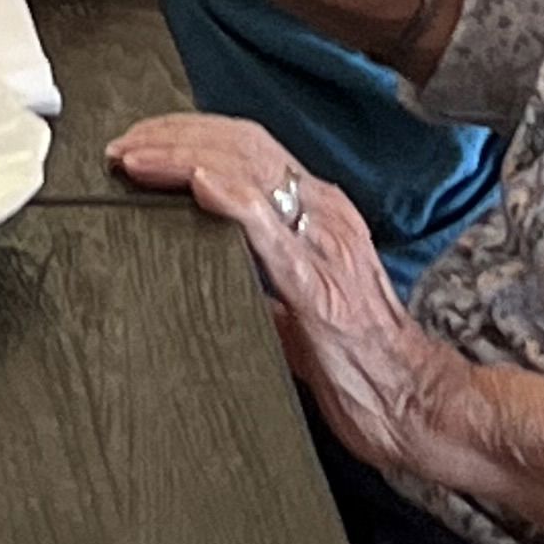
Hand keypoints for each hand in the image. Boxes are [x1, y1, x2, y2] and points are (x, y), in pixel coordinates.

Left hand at [108, 117, 479, 483]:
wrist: (420, 409)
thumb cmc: (363, 364)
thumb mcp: (301, 303)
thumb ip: (260, 275)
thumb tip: (204, 265)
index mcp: (321, 213)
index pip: (248, 146)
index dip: (190, 134)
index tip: (142, 143)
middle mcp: (325, 214)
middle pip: (241, 144)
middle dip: (174, 135)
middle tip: (123, 146)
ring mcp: (324, 246)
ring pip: (249, 171)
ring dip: (182, 157)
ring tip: (136, 159)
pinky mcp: (320, 289)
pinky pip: (272, 230)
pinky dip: (230, 198)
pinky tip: (198, 184)